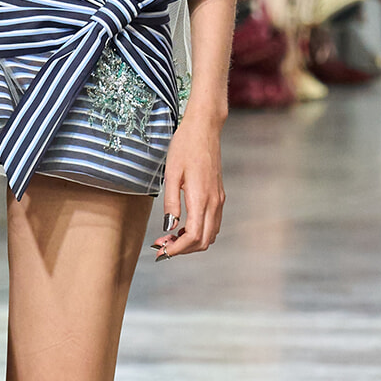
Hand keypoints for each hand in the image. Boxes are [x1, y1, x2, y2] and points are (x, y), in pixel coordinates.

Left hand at [152, 112, 224, 257]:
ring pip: (210, 235)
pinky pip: (213, 223)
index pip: (193, 236)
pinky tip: (183, 226)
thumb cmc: (185, 147)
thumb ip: (171, 203)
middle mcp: (214, 202)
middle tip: (162, 246)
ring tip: (170, 237)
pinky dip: (199, 232)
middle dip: (183, 249)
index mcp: (201, 198)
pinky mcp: (219, 196)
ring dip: (191, 242)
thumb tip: (168, 227)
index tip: (162, 251)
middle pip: (204, 241)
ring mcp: (219, 200)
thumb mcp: (171, 174)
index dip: (177, 249)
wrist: (204, 129)